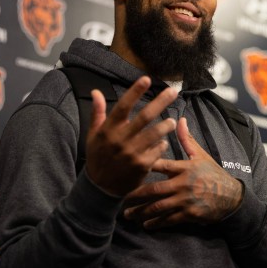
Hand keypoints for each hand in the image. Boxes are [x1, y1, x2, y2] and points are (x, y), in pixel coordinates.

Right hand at [84, 76, 177, 196]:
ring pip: (155, 134)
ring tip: (172, 121)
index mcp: (108, 130)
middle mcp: (121, 140)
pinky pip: (158, 151)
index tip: (147, 79)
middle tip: (173, 91)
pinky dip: (162, 145)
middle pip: (144, 117)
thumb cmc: (98, 157)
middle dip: (161, 102)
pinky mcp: (142, 166)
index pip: (123, 106)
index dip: (135, 92)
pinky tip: (162, 143)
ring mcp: (132, 153)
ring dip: (166, 126)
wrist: (100, 188)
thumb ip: (97, 113)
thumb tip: (96, 91)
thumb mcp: (93, 135)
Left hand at [122, 117, 243, 228]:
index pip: (161, 165)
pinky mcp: (189, 214)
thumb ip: (187, 139)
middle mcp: (183, 184)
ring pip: (158, 207)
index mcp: (184, 168)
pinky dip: (156, 223)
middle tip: (120, 197)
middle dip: (135, 195)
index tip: (127, 165)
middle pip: (154, 190)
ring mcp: (185, 201)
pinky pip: (169, 220)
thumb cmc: (212, 173)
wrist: (231, 196)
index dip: (144, 164)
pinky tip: (146, 224)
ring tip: (127, 214)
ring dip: (141, 212)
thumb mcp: (200, 155)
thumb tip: (180, 119)